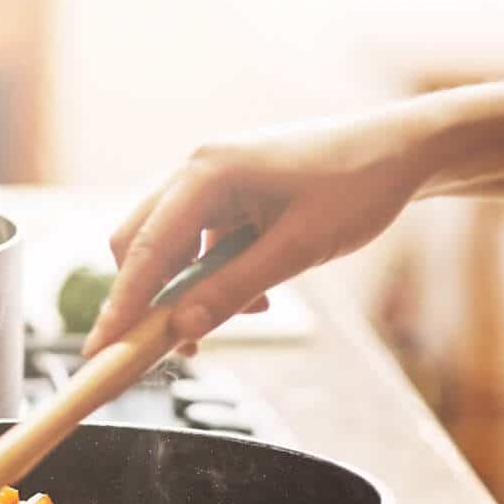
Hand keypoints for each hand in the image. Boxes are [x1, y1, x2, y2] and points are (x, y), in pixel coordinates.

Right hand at [85, 108, 437, 356]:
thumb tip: (180, 329)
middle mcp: (198, 170)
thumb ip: (234, 289)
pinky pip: (199, 243)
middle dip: (151, 300)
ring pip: (170, 247)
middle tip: (174, 348)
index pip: (145, 249)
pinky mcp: (230, 193)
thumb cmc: (358, 188)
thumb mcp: (298, 249)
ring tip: (246, 315)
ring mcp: (212, 180)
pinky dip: (214, 275)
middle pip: (141, 245)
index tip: (101, 351)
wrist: (402, 151)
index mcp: (207, 173)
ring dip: (190, 291)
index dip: (121, 306)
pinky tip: (258, 294)